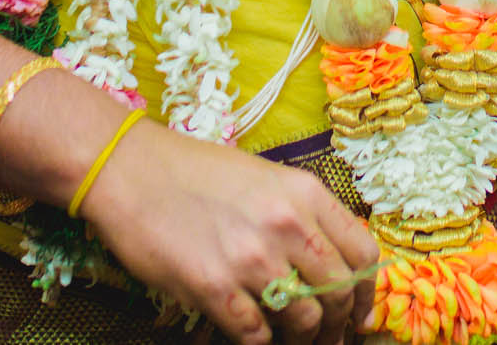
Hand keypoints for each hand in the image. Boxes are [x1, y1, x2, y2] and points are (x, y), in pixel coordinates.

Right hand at [82, 123, 377, 344]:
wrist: (130, 169)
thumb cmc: (195, 171)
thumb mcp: (264, 178)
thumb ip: (300, 215)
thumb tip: (329, 263)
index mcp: (304, 193)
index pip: (362, 253)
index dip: (366, 292)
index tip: (359, 312)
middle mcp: (286, 225)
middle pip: (338, 293)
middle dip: (338, 324)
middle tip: (328, 338)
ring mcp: (251, 258)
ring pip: (303, 320)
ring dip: (302, 340)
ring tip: (292, 342)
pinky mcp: (214, 287)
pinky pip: (255, 334)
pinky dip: (259, 343)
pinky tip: (252, 336)